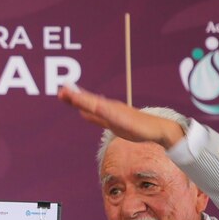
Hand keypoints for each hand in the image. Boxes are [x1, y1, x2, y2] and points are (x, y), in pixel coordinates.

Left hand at [59, 85, 185, 148]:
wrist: (157, 129)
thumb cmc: (135, 126)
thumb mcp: (110, 122)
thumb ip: (96, 118)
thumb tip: (81, 113)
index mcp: (106, 108)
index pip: (87, 102)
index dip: (74, 97)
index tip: (61, 92)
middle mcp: (111, 107)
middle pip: (90, 101)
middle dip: (76, 96)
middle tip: (62, 90)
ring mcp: (118, 112)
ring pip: (99, 105)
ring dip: (87, 100)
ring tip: (74, 96)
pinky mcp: (125, 120)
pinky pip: (113, 115)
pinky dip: (104, 110)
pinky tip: (97, 107)